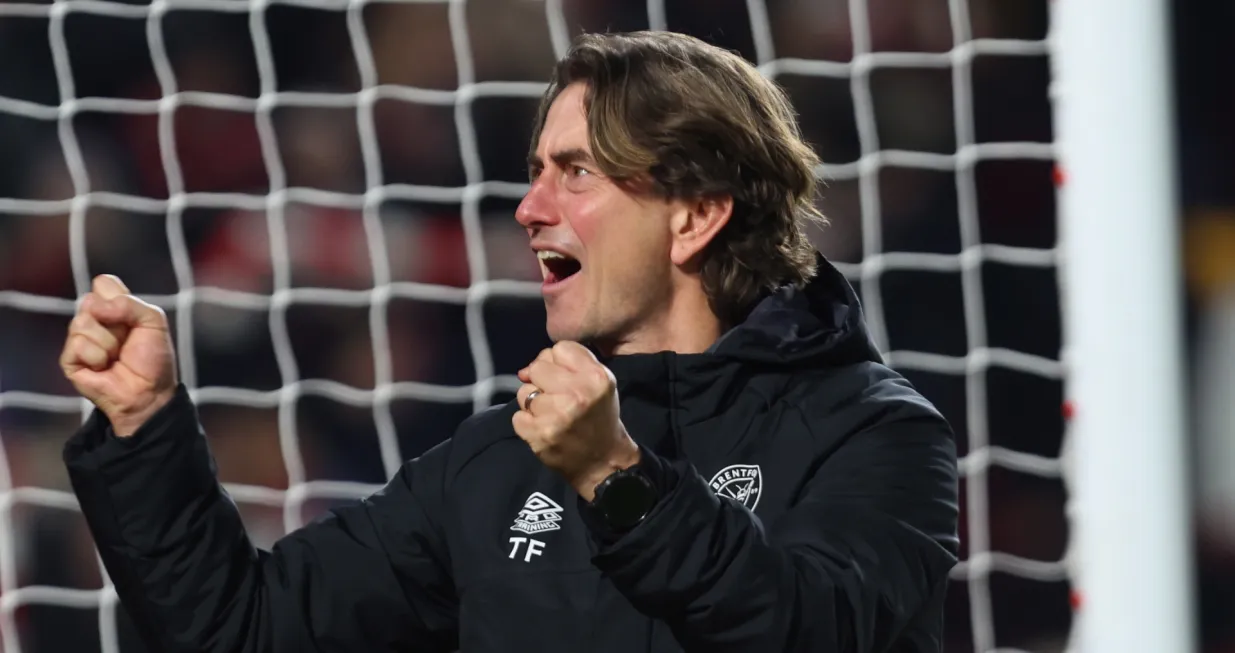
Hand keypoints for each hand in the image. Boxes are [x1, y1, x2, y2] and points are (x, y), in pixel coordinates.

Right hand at [59, 275, 177, 436]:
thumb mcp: (154, 321)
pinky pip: (78, 344)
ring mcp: (79, 339)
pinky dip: (97, 356)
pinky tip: (104, 367)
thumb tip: (97, 306)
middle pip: (90, 301)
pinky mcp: (69, 359)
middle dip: (115, 321)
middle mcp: (93, 319)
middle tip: (126, 340)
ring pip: (81, 322)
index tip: (132, 316)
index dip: (118, 297)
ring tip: (116, 356)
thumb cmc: (153, 358)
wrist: (149, 392)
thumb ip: (129, 304)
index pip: (103, 283)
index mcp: (113, 307)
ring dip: (108, 342)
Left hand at [513, 342, 639, 500]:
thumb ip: (567, 366)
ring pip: (524, 393)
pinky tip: (544, 429)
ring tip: (551, 415)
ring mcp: (557, 415)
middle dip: (542, 381)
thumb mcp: (598, 383)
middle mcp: (577, 394)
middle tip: (556, 399)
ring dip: (533, 404)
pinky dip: (527, 424)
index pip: (559, 348)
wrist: (603, 462)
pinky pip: (517, 417)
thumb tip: (524, 371)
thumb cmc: (599, 418)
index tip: (563, 378)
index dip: (557, 362)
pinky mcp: (540, 434)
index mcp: (595, 377)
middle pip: (537, 367)